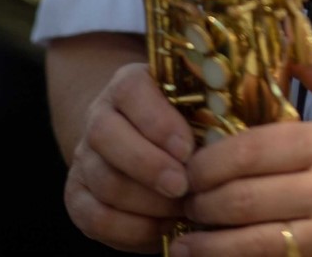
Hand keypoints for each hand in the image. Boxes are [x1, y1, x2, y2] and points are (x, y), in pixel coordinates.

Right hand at [64, 61, 194, 252]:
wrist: (141, 142)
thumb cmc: (182, 123)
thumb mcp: (195, 105)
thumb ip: (209, 111)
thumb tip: (234, 137)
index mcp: (128, 83)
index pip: (132, 90)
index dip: (158, 122)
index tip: (187, 149)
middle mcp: (98, 115)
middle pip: (107, 136)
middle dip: (149, 166)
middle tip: (183, 186)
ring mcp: (84, 157)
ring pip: (103, 180)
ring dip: (145, 202)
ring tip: (180, 209)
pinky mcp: (77, 196)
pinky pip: (96, 217)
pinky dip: (131, 228)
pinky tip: (162, 227)